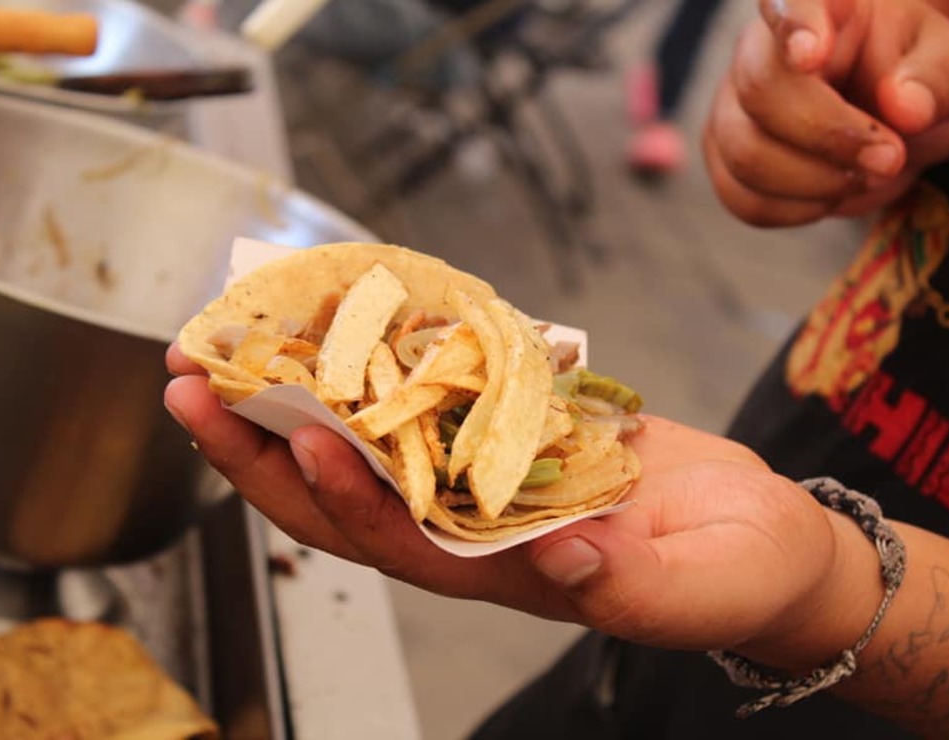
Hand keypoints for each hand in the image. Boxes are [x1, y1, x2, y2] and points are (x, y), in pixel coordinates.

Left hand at [165, 344, 874, 659]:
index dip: (346, 499)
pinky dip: (378, 349)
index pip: (397, 542)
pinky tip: (336, 307)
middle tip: (191, 384)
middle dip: (264, 444)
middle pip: (344, 489)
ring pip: (368, 433)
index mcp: (498, 573)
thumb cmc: (733, 576)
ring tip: (230, 336)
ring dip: (296, 389)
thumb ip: (631, 585)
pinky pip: (423, 386)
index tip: (305, 442)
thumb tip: (565, 560)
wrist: (758, 536)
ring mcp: (476, 472)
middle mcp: (466, 524)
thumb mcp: (697, 589)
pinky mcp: (500, 426)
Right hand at [703, 0, 948, 225]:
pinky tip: (829, 192)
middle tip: (890, 159)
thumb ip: (936, 80)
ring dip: (814, 182)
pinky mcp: (724, 156)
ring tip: (864, 176)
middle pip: (760, 92)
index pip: (791, 3)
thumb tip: (906, 106)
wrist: (890, 120)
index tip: (811, 55)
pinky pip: (741, 196)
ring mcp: (733, 104)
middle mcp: (760, 48)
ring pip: (744, 153)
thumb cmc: (915, 81)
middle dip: (827, 138)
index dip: (794, 27)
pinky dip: (794, 209)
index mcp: (823, 6)